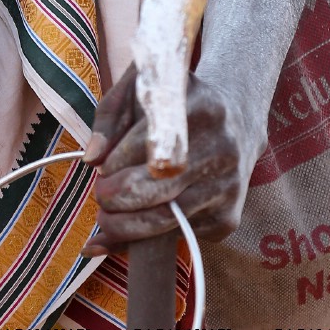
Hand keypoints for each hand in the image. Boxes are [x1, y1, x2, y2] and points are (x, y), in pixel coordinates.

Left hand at [81, 65, 249, 252]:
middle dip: (113, 198)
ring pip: (163, 220)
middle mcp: (219, 147)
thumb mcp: (141, 90)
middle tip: (101, 196)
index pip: (144, 144)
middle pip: (152, 187)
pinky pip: (178, 237)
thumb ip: (110, 118)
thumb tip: (91, 160)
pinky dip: (149, 239)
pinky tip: (139, 223)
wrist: (238, 124)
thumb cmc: (174, 107)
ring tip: (107, 219)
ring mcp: (227, 186)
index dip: (114, 162)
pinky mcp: (227, 218)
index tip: (100, 168)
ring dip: (124, 227)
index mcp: (196, 106)